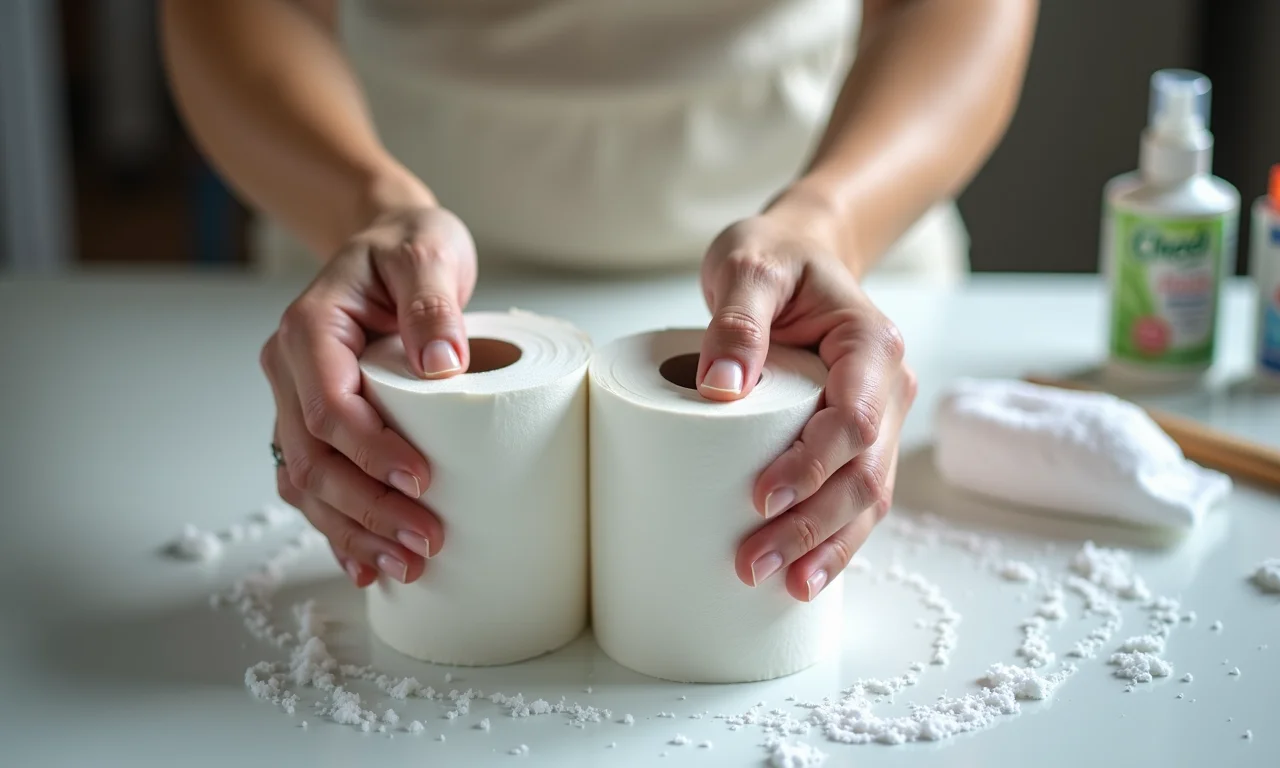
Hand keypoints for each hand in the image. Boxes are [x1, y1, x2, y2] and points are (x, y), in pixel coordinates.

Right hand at [262, 206, 476, 586]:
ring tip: (406, 568)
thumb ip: (433, 301)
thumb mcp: (427, 252)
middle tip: (425, 544)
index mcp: (310, 331)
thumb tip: (444, 364)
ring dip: (352, 532)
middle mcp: (292, 371)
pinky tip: (369, 566)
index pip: (330, 407)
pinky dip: (339, 528)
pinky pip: (315, 485)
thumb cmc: (409, 245)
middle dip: (366, 511)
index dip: (371, 453)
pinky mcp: (319, 425)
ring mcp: (299, 402)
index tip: (421, 482)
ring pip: (307, 484)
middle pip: (314, 459)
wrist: (391, 242)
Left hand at [697, 198, 916, 601]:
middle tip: (755, 562)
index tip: (761, 496)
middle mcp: (887, 388)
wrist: (794, 257)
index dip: (813, 463)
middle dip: (815, 526)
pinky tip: (802, 578)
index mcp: (871, 344)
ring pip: (867, 497)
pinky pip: (854, 499)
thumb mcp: (747, 266)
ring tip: (781, 585)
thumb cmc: (773, 258)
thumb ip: (736, 319)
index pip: (853, 417)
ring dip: (827, 547)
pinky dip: (833, 541)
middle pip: (864, 472)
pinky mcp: (852, 442)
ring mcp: (877, 420)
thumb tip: (719, 388)